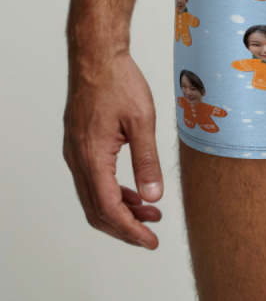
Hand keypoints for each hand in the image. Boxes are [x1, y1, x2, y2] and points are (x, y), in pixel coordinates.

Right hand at [63, 49, 163, 247]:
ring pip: (94, 196)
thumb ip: (147, 162)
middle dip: (125, 226)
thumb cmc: (119, 83)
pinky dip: (114, 192)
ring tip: (150, 213)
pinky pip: (94, 180)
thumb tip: (153, 197)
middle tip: (151, 234)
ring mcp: (76, 153)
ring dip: (121, 209)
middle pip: (97, 210)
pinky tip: (135, 192)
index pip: (109, 209)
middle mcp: (78, 160)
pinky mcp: (80, 145)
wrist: (97, 59)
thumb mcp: (142, 122)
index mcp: (92, 158)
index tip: (150, 241)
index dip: (130, 230)